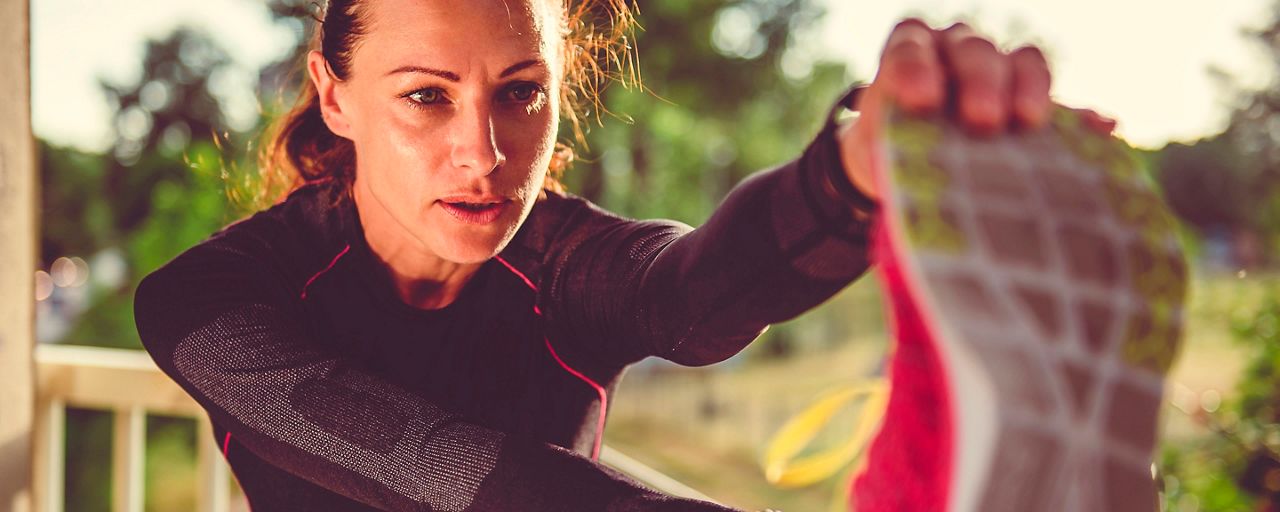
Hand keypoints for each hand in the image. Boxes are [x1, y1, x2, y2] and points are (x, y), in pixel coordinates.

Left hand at [836, 19, 1116, 202]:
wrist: (911, 165)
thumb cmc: (886, 151)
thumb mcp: (875, 147)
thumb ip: (887, 143)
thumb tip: (893, 155)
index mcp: (910, 51)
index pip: (911, 46)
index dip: (916, 66)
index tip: (922, 100)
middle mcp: (956, 47)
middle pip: (973, 49)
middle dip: (980, 81)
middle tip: (982, 120)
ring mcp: (1001, 68)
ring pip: (1022, 61)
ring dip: (1029, 87)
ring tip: (1030, 121)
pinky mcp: (1034, 98)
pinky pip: (1064, 104)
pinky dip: (1081, 115)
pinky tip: (1102, 128)